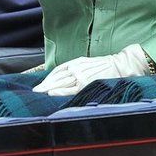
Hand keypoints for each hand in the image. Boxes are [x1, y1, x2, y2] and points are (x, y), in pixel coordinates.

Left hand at [32, 44, 148, 96]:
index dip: (48, 78)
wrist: (120, 65)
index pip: (58, 70)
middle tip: (35, 90)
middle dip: (44, 84)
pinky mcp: (85, 83)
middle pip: (56, 77)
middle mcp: (77, 67)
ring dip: (48, 87)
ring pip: (60, 82)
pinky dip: (59, 90)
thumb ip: (78, 68)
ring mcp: (80, 76)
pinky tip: (51, 93)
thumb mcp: (90, 63)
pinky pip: (69, 89)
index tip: (41, 84)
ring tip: (39, 93)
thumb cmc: (107, 66)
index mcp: (77, 62)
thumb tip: (67, 78)